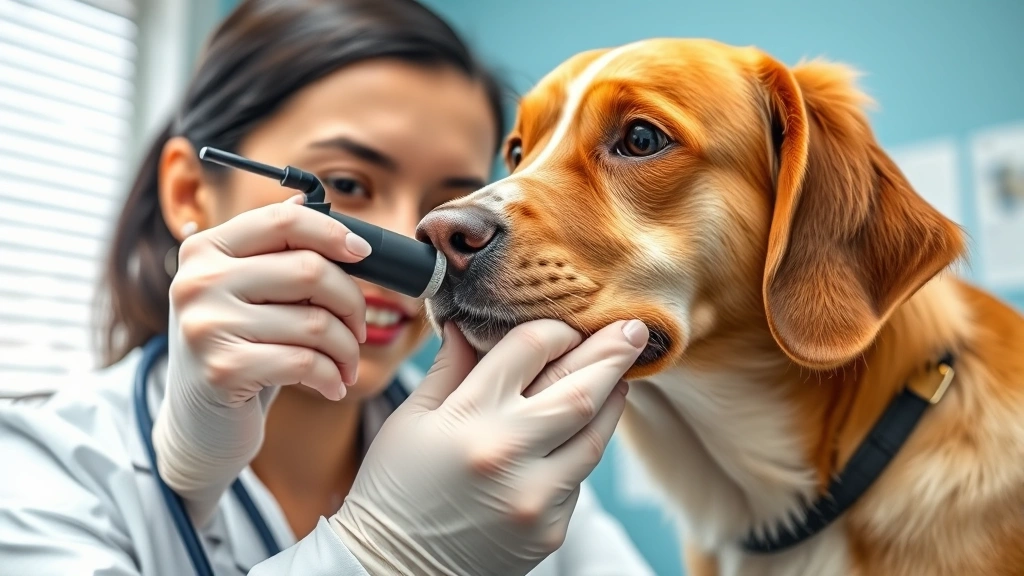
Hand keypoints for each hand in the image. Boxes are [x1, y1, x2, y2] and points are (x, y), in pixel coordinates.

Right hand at [153, 195, 371, 525]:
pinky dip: (331, 376)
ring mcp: (207, 325)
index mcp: (205, 249)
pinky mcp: (223, 370)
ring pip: (315, 322)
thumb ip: (271, 248)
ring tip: (347, 365)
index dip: (334, 233)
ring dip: (347, 349)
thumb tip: (307, 198)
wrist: (199, 423)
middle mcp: (199, 281)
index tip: (363, 254)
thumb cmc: (237, 347)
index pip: (284, 220)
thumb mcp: (245, 291)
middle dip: (352, 302)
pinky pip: (306, 362)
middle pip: (310, 269)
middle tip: (359, 329)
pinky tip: (333, 386)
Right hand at [330, 318, 649, 575]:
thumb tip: (469, 326)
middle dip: (613, 353)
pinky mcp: (550, 529)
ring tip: (622, 376)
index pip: (530, 349)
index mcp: (469, 417)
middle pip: (580, 388)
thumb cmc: (394, 490)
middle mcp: (509, 453)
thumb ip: (449, 368)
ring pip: (595, 434)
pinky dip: (581, 449)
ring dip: (613, 400)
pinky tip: (578, 434)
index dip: (555, 329)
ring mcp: (535, 495)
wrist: (394, 571)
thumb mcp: (412, 420)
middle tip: (636, 330)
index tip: (566, 325)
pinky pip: (578, 477)